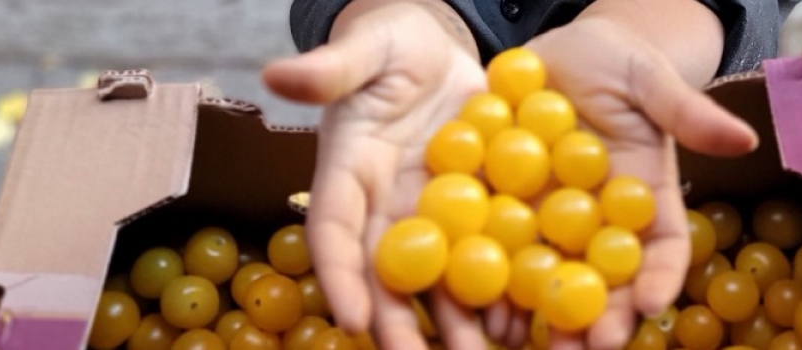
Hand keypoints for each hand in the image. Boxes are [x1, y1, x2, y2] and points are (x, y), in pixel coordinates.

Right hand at [261, 2, 494, 349]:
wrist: (439, 46)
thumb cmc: (391, 42)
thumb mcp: (367, 47)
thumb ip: (331, 67)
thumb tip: (277, 72)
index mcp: (348, 173)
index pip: (332, 229)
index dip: (339, 274)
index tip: (352, 316)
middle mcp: (385, 207)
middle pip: (384, 275)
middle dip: (395, 325)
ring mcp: (432, 214)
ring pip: (437, 280)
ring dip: (453, 324)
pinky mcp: (477, 211)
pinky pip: (486, 258)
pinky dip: (502, 293)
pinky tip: (523, 325)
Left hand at [485, 18, 758, 349]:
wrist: (552, 49)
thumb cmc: (614, 60)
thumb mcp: (648, 77)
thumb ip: (686, 111)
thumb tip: (744, 137)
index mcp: (643, 198)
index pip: (661, 249)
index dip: (659, 278)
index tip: (651, 305)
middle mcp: (596, 222)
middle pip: (604, 280)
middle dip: (600, 319)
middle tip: (591, 348)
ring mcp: (545, 220)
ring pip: (548, 278)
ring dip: (541, 316)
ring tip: (530, 342)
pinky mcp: (495, 207)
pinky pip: (490, 248)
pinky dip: (487, 282)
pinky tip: (478, 307)